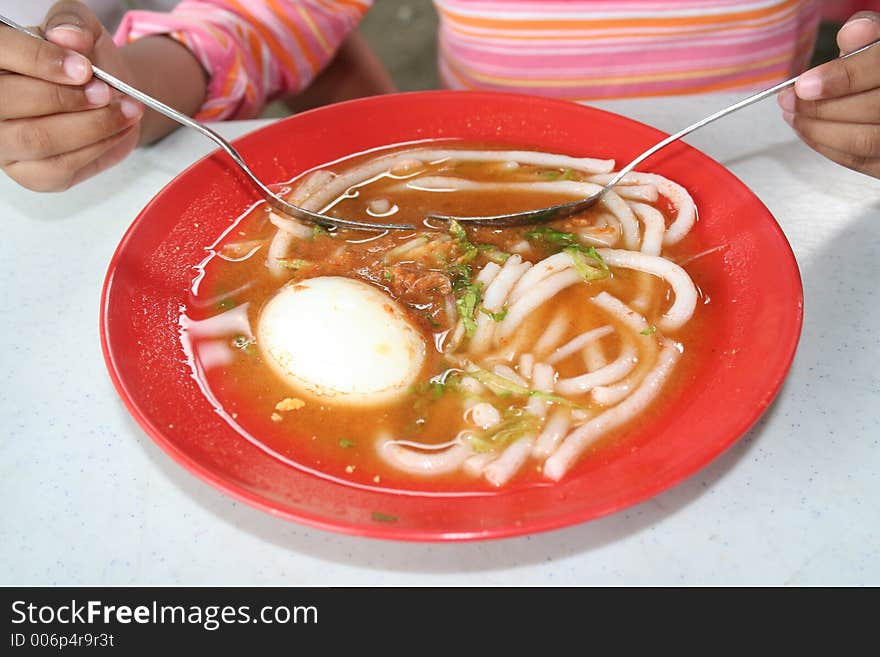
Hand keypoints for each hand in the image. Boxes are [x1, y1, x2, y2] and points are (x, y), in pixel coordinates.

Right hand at [0, 0, 143, 191]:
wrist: (109, 95)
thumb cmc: (85, 62)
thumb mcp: (82, 30)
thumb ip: (73, 24)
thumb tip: (69, 37)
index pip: (0, 52)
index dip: (39, 61)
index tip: (84, 68)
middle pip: (11, 101)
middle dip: (68, 99)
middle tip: (108, 92)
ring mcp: (4, 143)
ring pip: (39, 139)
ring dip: (91, 126)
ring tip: (126, 111)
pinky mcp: (31, 175)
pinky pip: (61, 167)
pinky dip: (99, 149)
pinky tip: (120, 131)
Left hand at [777, 12, 879, 178]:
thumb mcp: (879, 44)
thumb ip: (866, 37)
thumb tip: (854, 32)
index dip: (842, 77)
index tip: (805, 84)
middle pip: (871, 110)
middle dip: (820, 107)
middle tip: (789, 99)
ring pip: (863, 141)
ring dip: (817, 130)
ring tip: (793, 115)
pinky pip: (859, 161)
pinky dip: (826, 147)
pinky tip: (807, 130)